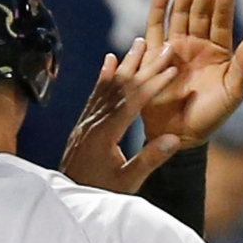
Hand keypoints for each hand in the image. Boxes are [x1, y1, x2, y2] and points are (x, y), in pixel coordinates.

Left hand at [60, 39, 180, 192]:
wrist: (67, 199)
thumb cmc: (99, 193)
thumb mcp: (127, 182)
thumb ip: (149, 160)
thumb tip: (174, 138)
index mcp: (106, 134)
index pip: (134, 101)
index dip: (154, 83)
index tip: (172, 68)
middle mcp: (94, 121)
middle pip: (122, 86)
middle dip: (145, 65)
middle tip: (163, 46)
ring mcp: (87, 121)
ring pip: (109, 85)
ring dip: (127, 63)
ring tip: (140, 43)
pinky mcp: (84, 124)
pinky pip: (95, 93)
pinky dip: (104, 75)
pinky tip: (109, 60)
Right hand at [141, 0, 242, 147]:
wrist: (181, 135)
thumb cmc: (211, 116)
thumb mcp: (234, 93)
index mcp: (218, 53)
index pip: (221, 24)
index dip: (223, 8)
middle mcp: (197, 46)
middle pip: (200, 13)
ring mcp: (175, 48)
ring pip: (179, 15)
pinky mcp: (155, 55)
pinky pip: (155, 27)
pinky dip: (158, 9)